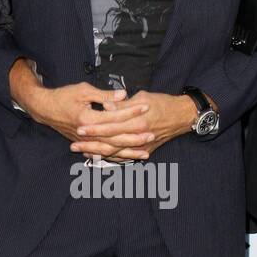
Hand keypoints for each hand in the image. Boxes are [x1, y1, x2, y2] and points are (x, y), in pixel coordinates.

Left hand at [70, 91, 197, 160]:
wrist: (182, 116)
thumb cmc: (163, 103)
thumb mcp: (142, 98)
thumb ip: (123, 104)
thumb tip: (106, 105)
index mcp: (137, 122)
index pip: (110, 126)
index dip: (94, 128)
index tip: (80, 128)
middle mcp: (138, 137)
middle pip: (109, 143)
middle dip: (90, 144)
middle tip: (74, 144)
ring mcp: (142, 147)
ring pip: (115, 153)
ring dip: (97, 154)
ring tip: (82, 152)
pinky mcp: (145, 151)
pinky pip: (125, 158)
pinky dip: (111, 159)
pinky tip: (99, 157)